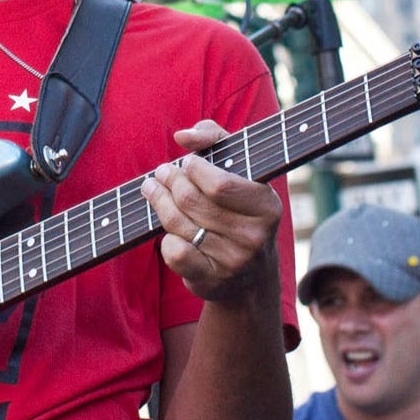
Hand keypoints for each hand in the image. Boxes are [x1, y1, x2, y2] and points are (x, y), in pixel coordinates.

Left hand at [140, 121, 282, 307]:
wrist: (252, 276)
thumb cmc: (240, 207)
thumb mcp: (240, 168)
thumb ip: (214, 138)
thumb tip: (182, 137)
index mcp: (267, 206)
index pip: (219, 184)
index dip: (194, 169)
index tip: (185, 162)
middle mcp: (253, 236)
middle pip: (191, 201)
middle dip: (169, 181)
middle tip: (161, 172)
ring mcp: (233, 261)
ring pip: (178, 224)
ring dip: (159, 202)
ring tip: (152, 189)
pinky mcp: (212, 281)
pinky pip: (175, 254)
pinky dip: (165, 239)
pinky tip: (167, 230)